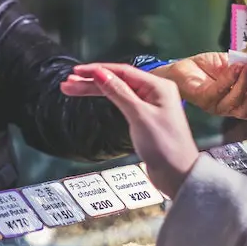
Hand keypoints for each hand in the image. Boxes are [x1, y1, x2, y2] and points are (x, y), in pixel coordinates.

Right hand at [61, 64, 199, 196]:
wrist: (178, 175)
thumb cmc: (166, 147)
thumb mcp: (139, 116)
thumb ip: (118, 92)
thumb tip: (100, 73)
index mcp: (158, 86)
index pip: (122, 71)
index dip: (97, 70)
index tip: (77, 71)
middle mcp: (154, 92)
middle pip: (117, 80)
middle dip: (91, 81)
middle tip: (68, 82)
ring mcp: (149, 105)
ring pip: (116, 91)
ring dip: (94, 90)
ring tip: (71, 89)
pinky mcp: (144, 117)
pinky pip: (121, 102)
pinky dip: (105, 99)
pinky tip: (92, 96)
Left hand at [151, 53, 246, 118]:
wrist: (182, 67)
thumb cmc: (208, 68)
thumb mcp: (234, 64)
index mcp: (242, 101)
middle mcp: (231, 108)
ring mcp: (216, 106)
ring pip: (236, 102)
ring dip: (245, 84)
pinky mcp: (203, 99)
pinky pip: (219, 92)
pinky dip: (229, 79)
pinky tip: (235, 67)